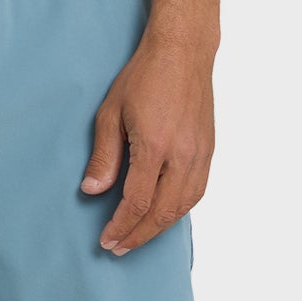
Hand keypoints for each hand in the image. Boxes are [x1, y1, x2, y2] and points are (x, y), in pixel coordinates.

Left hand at [81, 36, 213, 254]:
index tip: (107, 240)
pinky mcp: (209, 150)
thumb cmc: (144, 77)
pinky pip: (197, 191)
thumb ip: (104, 155)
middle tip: (118, 247)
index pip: (137, 201)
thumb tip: (92, 190)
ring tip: (138, 237)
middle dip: (138, 235)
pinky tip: (164, 215)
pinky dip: (180, 210)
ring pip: (183, 206)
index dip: (121, 226)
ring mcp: (200, 154)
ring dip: (160, 228)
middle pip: (162, 212)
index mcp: (155, 146)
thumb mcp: (111, 112)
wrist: (183, 52)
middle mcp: (182, 155)